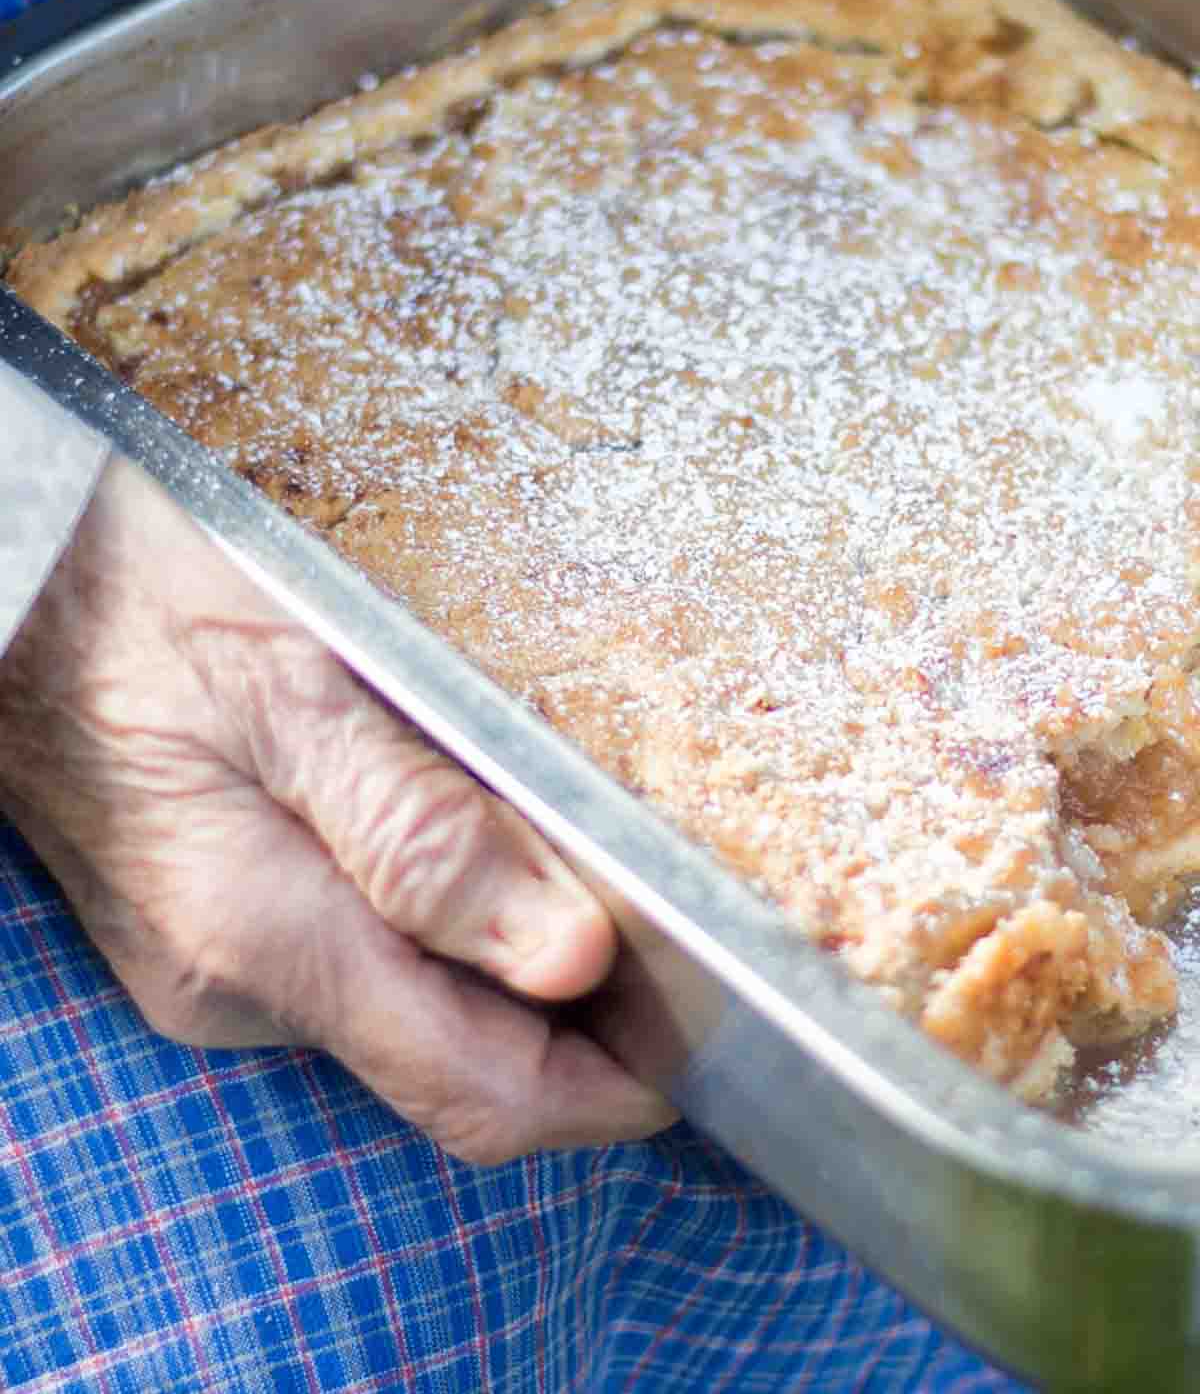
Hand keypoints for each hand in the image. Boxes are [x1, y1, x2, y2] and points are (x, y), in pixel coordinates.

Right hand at [0, 456, 672, 1161]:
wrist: (14, 586)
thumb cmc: (143, 604)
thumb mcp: (295, 690)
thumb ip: (422, 830)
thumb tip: (568, 956)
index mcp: (267, 937)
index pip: (479, 1091)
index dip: (609, 1089)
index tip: (699, 1039)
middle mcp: (239, 986)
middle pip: (457, 1065)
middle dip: (575, 1029)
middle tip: (668, 931)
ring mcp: (214, 967)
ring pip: (411, 1020)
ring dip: (509, 975)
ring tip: (587, 876)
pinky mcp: (208, 933)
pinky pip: (358, 973)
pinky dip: (441, 940)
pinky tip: (476, 853)